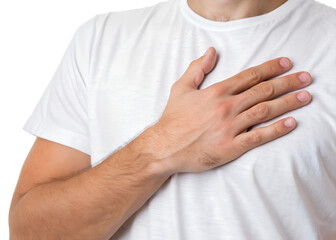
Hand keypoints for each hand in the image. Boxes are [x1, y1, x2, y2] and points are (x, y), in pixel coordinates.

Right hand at [146, 47, 311, 173]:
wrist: (165, 147)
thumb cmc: (173, 119)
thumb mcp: (181, 88)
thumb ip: (197, 68)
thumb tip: (212, 52)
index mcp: (216, 92)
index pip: (250, 76)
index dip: (271, 69)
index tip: (287, 65)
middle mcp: (226, 107)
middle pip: (263, 91)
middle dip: (287, 83)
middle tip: (306, 78)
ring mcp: (230, 127)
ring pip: (265, 111)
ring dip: (288, 103)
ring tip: (305, 97)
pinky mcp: (231, 147)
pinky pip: (259, 136)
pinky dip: (277, 129)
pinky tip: (291, 123)